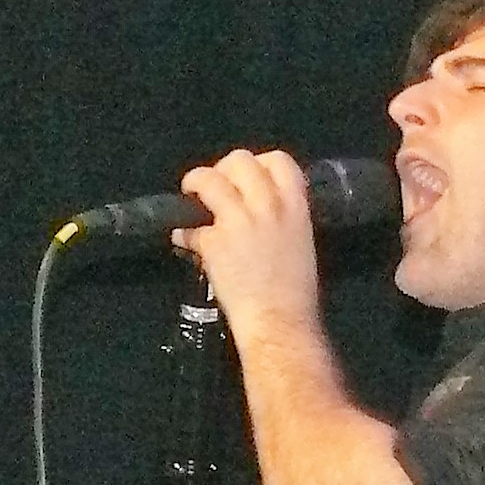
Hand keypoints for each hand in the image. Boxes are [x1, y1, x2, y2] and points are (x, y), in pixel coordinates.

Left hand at [173, 149, 320, 342]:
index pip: (277, 160)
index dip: (259, 163)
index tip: (248, 176)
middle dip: (224, 169)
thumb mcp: (301, 243)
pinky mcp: (214, 243)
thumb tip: (258, 209)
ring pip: (209, 179)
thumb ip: (284, 218)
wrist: (279, 324)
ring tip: (190, 193)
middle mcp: (267, 205)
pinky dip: (184, 232)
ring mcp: (239, 221)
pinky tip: (183, 240)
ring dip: (196, 182)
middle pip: (240, 161)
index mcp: (295, 205)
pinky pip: (191, 227)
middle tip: (217, 186)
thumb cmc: (296, 294)